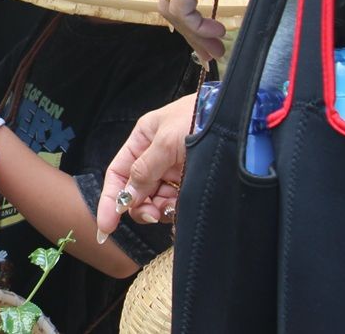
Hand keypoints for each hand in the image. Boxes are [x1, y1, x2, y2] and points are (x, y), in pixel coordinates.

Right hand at [95, 94, 194, 239]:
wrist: (238, 119)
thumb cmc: (197, 118)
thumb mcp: (164, 142)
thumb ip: (144, 170)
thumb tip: (126, 197)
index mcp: (142, 140)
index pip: (118, 172)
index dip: (110, 198)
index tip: (106, 225)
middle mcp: (155, 156)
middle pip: (136, 190)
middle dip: (139, 206)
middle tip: (151, 216)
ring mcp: (174, 170)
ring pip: (156, 199)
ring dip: (159, 209)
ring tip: (170, 210)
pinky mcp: (192, 180)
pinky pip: (176, 202)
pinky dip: (175, 211)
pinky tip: (179, 213)